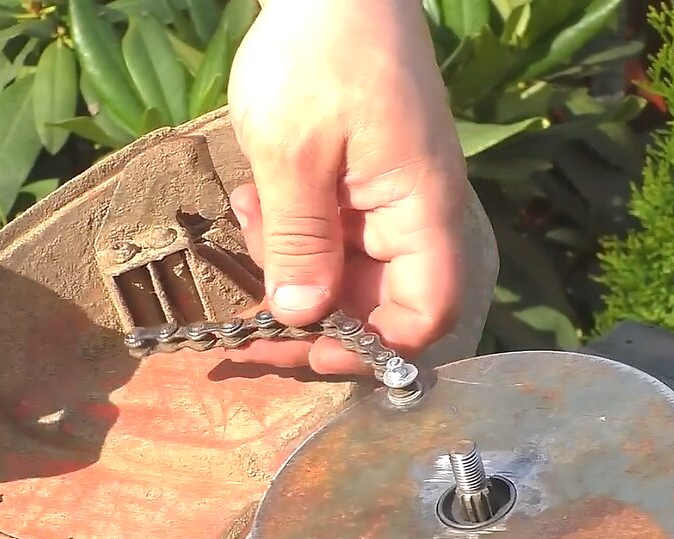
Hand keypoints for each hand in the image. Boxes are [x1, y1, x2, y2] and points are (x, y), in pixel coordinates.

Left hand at [224, 0, 467, 373]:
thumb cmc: (319, 54)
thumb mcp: (293, 155)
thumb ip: (298, 242)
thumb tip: (299, 318)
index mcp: (420, 211)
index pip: (423, 314)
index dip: (370, 349)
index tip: (303, 349)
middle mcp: (415, 214)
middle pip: (380, 303)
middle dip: (312, 311)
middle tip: (249, 305)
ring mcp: (388, 198)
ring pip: (347, 272)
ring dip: (291, 266)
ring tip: (251, 216)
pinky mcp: (361, 182)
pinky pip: (332, 234)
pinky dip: (291, 232)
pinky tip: (257, 199)